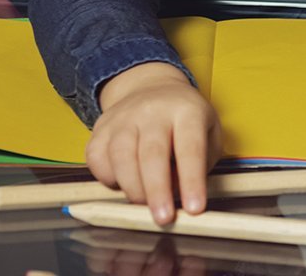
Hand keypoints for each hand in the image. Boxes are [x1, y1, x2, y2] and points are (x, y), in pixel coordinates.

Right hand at [87, 62, 222, 224]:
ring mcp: (124, 118)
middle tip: (163, 218)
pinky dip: (108, 179)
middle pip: (152, 153)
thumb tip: (182, 195)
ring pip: (122, 157)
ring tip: (144, 203)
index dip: (192, 180)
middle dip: (157, 191)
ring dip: (133, 188)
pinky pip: (98, 160)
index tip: (195, 208)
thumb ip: (202, 163)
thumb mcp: (208, 132)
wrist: (150, 87)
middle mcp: (154, 110)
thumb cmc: (184, 119)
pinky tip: (122, 182)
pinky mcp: (101, 129)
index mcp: (187, 111)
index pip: (190, 147)